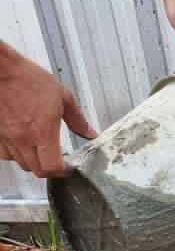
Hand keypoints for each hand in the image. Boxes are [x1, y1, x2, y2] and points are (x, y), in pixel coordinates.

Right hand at [0, 46, 96, 178]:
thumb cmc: (28, 78)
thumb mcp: (62, 96)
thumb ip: (77, 119)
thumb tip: (90, 133)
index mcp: (43, 132)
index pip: (51, 168)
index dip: (62, 172)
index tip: (68, 168)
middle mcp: (23, 139)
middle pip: (36, 170)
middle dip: (49, 169)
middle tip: (57, 161)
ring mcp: (6, 138)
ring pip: (20, 163)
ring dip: (32, 161)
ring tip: (40, 150)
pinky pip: (4, 154)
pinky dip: (14, 154)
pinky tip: (21, 143)